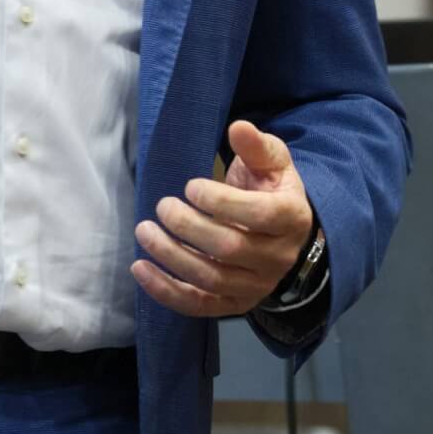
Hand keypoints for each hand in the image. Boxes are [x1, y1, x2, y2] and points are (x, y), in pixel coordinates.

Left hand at [132, 120, 312, 317]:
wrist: (283, 233)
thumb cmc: (270, 190)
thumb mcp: (271, 162)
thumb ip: (256, 146)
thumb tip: (238, 128)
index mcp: (292, 218)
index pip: (259, 214)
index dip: (221, 201)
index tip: (189, 186)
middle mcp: (278, 258)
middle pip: (229, 248)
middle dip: (188, 226)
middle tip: (162, 206)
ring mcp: (257, 286)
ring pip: (210, 279)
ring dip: (170, 256)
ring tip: (144, 231)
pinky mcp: (235, 304)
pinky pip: (198, 305)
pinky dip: (165, 291)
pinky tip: (140, 269)